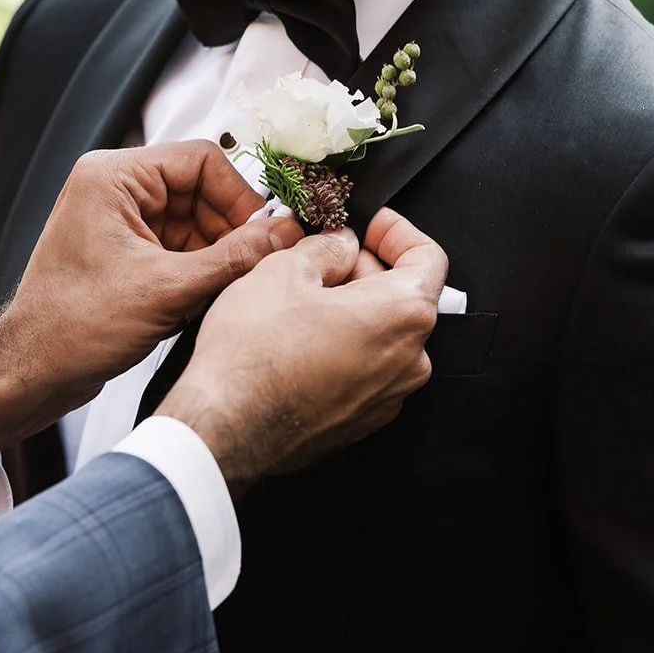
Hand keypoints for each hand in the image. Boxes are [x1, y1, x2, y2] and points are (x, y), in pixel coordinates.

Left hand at [0, 141, 303, 463]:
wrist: (34, 370)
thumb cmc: (77, 326)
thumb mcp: (170, 289)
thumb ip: (234, 258)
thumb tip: (285, 233)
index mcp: (114, 176)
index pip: (201, 159)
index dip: (239, 196)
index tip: (264, 233)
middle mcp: (114, 188)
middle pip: (201, 190)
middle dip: (230, 229)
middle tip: (255, 265)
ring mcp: (119, 219)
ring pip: (194, 221)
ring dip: (217, 252)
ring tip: (227, 287)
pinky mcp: (125, 250)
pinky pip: (179, 244)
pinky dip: (200, 267)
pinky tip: (205, 297)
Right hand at [157, 208, 447, 490]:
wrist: (226, 429)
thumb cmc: (254, 358)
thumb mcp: (283, 270)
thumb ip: (326, 247)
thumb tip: (339, 244)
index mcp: (403, 313)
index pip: (428, 256)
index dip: (396, 231)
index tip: (369, 224)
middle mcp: (409, 360)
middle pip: (404, 295)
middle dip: (365, 268)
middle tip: (321, 258)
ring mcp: (388, 396)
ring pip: (382, 334)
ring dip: (352, 309)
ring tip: (301, 300)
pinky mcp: (362, 419)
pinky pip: (366, 368)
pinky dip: (344, 346)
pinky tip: (300, 339)